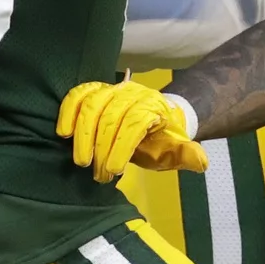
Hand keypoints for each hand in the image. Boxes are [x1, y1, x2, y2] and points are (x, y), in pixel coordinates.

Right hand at [57, 83, 206, 181]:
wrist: (151, 117)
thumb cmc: (159, 138)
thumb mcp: (174, 149)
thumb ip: (185, 155)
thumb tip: (201, 162)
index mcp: (153, 106)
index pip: (135, 123)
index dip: (122, 146)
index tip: (113, 171)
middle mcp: (132, 93)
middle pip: (111, 116)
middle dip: (102, 148)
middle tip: (98, 174)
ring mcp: (110, 89)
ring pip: (92, 105)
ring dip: (83, 134)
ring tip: (81, 161)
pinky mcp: (93, 90)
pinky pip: (77, 95)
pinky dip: (68, 111)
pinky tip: (63, 133)